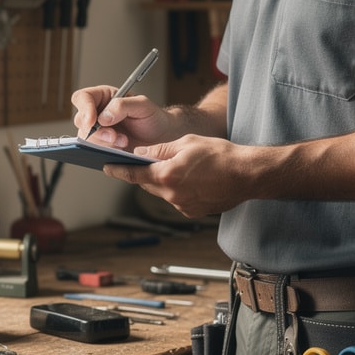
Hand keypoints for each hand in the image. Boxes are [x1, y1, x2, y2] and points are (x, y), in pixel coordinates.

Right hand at [70, 85, 176, 149]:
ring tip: (124, 142)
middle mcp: (98, 113)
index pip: (83, 98)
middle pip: (81, 120)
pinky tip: (120, 150)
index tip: (92, 121)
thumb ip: (122, 106)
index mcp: (104, 97)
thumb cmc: (153, 117)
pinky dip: (106, 151)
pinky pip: (94, 150)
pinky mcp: (102, 146)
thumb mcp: (142, 105)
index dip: (84, 109)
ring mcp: (99, 131)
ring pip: (86, 138)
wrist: (161, 136)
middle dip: (97, 131)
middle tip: (114, 136)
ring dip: (104, 143)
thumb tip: (102, 117)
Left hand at [104, 135, 252, 217]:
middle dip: (143, 174)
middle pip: (147, 184)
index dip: (118, 170)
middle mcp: (172, 194)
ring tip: (176, 168)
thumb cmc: (221, 154)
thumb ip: (160, 149)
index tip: (107, 167)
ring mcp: (182, 205)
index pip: (134, 174)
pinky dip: (177, 190)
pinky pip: (177, 200)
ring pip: (162, 192)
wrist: (247, 174)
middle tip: (141, 163)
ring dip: (163, 181)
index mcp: (167, 175)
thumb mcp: (187, 143)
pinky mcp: (192, 212)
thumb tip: (141, 153)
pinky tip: (190, 180)